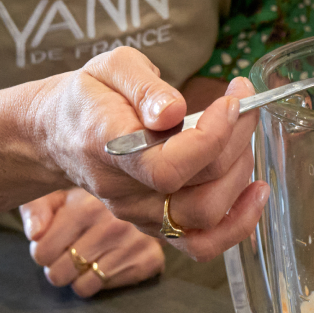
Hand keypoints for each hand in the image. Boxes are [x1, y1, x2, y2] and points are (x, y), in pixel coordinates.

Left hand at [21, 187, 162, 296]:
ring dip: (80, 276)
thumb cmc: (89, 200)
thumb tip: (35, 235)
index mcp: (86, 207)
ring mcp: (134, 244)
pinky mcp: (149, 260)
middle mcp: (113, 226)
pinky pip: (105, 289)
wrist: (143, 196)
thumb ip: (36, 210)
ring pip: (82, 287)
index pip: (41, 253)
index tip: (54, 241)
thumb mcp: (57, 195)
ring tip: (88, 256)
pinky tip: (108, 259)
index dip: (42, 251)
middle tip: (70, 251)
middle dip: (59, 267)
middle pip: (58, 275)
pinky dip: (102, 279)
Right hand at [31, 47, 266, 260]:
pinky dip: (237, 224)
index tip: (232, 101)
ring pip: (205, 219)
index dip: (212, 138)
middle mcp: (123, 193)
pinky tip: (255, 192)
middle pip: (197, 193)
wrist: (58, 134)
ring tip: (243, 134)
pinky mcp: (155, 224)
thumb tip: (174, 110)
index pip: (167, 167)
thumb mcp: (111, 68)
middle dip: (237, 144)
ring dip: (241, 175)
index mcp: (108, 149)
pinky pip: (200, 244)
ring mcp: (139, 214)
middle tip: (244, 105)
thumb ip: (143, 86)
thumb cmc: (89, 96)